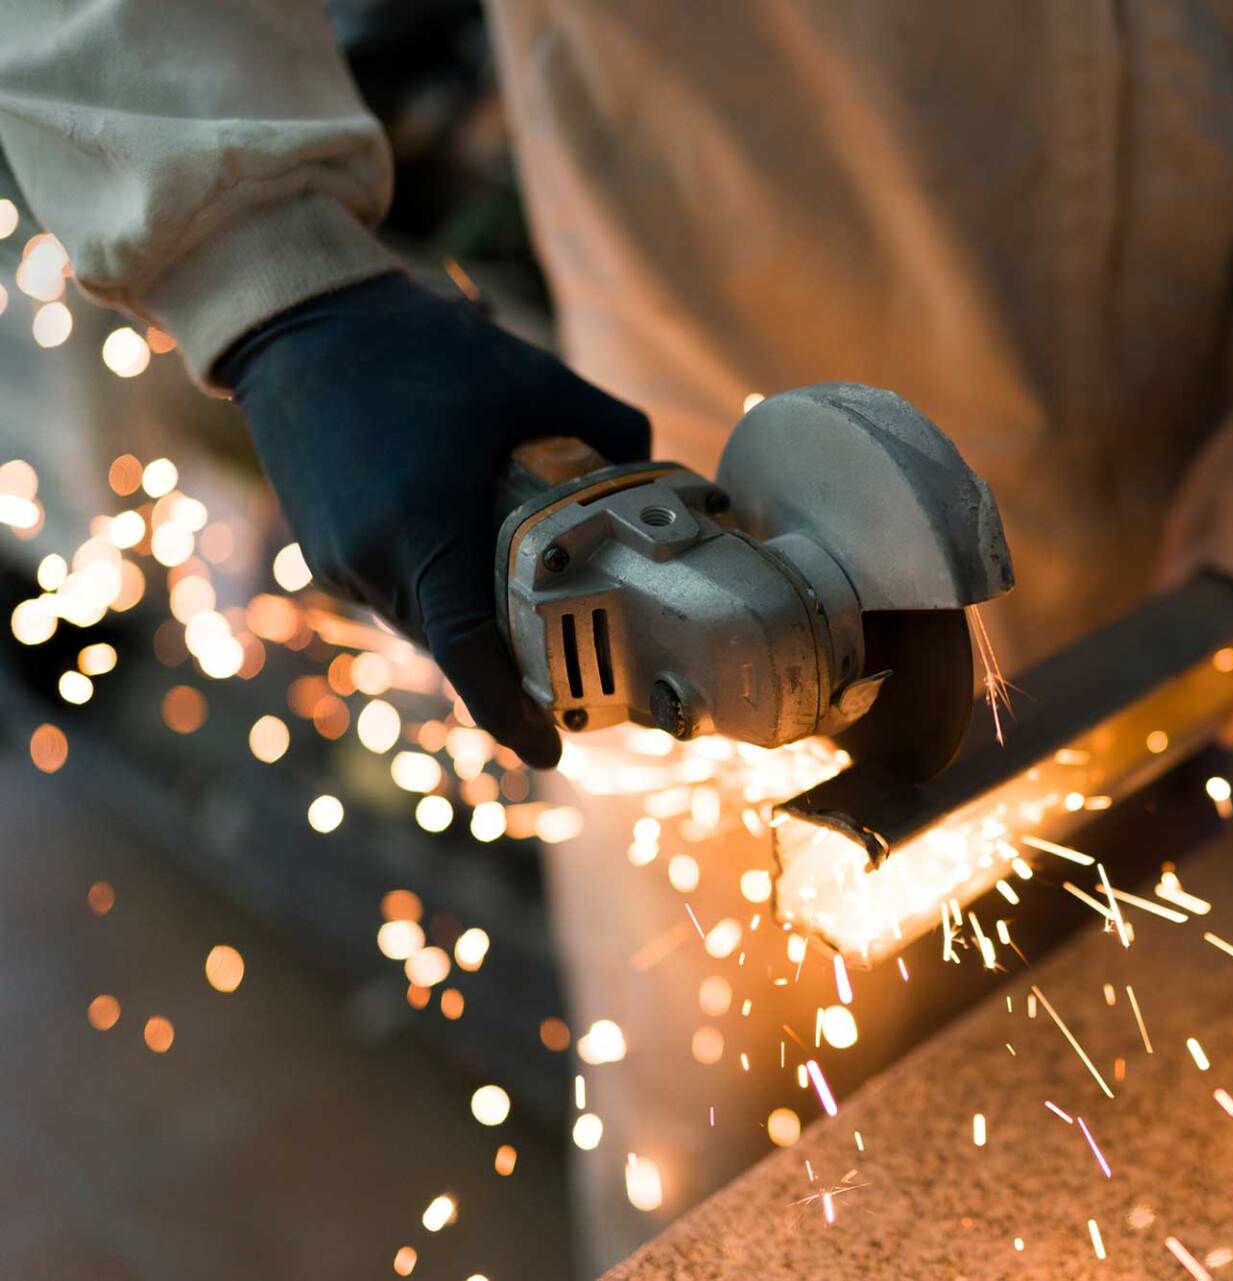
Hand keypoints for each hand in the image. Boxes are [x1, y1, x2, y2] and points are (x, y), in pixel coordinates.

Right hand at [217, 272, 650, 767]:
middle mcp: (375, 564)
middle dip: (513, 668)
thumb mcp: (535, 380)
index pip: (472, 658)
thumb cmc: (420, 348)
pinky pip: (398, 599)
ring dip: (476, 626)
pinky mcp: (325, 551)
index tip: (552, 753)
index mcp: (425, 534)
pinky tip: (474, 563)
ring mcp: (341, 562)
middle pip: (460, 651)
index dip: (513, 716)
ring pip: (427, 629)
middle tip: (577, 669)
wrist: (303, 320)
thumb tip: (660, 474)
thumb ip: (611, 431)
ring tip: (532, 609)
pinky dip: (441, 596)